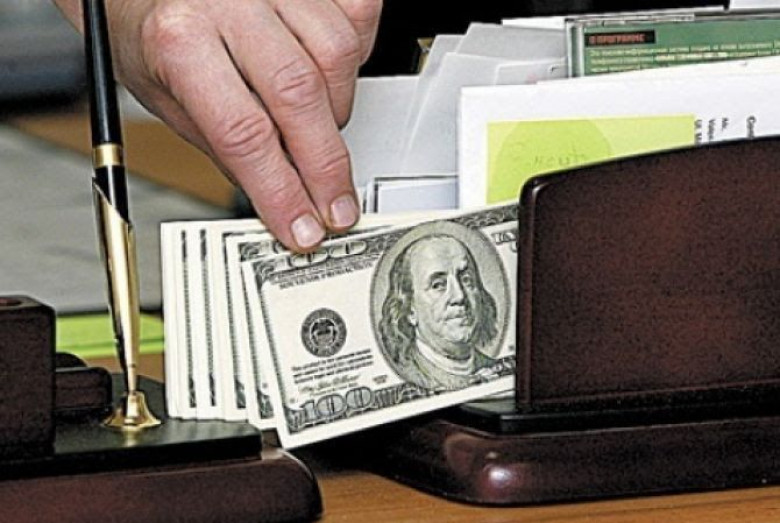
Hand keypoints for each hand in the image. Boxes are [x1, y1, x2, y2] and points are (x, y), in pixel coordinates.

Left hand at [55, 0, 381, 251]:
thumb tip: (282, 196)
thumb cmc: (154, 33)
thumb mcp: (169, 101)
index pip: (243, 132)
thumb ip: (227, 147)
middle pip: (300, 95)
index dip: (281, 190)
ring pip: (338, 56)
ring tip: (317, 127)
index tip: (302, 226)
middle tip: (336, 207)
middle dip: (326, 166)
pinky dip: (355, 56)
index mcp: (179, 40)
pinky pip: (358, 17)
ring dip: (339, 109)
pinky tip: (331, 75)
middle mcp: (227, 1)